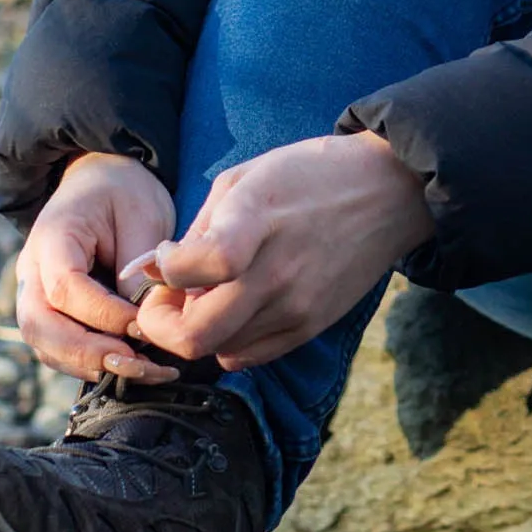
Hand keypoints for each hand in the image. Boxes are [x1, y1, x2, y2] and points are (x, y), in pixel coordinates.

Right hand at [16, 150, 177, 382]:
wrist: (101, 178)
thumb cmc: (123, 191)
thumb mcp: (141, 213)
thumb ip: (137, 266)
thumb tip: (141, 321)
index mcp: (51, 238)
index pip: (65, 289)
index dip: (103, 314)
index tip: (143, 325)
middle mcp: (32, 271)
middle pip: (39, 326)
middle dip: (86, 353)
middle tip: (136, 363)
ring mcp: (35, 294)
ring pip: (44, 344)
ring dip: (88, 366)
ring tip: (142, 371)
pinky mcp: (50, 311)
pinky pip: (58, 347)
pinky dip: (89, 363)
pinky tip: (130, 367)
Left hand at [129, 132, 434, 371]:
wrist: (387, 190)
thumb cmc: (307, 174)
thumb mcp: (242, 180)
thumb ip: (193, 230)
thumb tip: (144, 272)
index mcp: (256, 220)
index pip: (198, 268)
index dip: (164, 272)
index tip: (166, 258)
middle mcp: (276, 272)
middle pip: (197, 336)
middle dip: (162, 326)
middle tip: (166, 301)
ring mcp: (297, 305)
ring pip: (217, 351)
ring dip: (197, 330)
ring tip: (207, 296)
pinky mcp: (311, 326)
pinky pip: (247, 357)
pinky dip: (227, 341)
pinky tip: (235, 306)